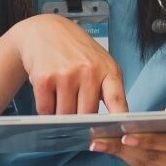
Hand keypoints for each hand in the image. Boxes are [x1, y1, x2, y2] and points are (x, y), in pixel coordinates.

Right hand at [9, 14, 127, 114]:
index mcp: (108, 70)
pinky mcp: (45, 78)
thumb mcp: (100, 63)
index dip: (119, 120)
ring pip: (65, 116)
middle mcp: (89, 72)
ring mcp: (66, 75)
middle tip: (75, 110)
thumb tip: (110, 124)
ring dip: (61, 115)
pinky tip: (48, 94)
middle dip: (80, 119)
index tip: (120, 134)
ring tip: (61, 96)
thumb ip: (107, 89)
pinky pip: (46, 110)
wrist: (45, 30)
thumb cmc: (76, 51)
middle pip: (87, 116)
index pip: (118, 101)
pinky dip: (46, 109)